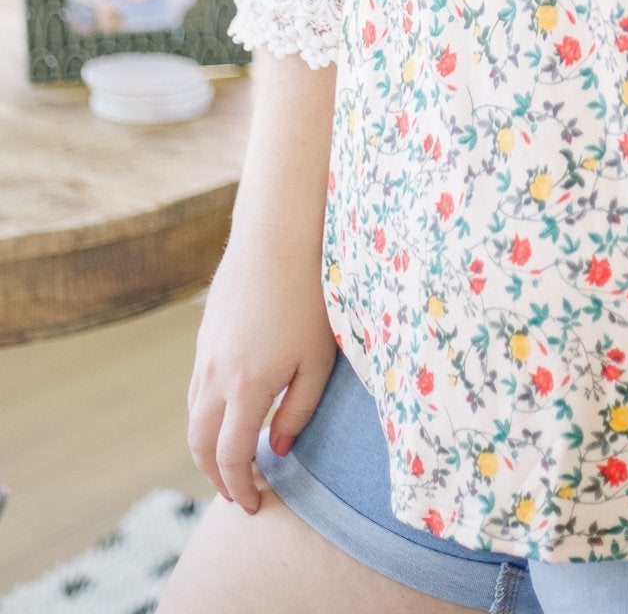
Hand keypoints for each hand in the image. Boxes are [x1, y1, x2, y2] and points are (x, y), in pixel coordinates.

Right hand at [186, 228, 338, 511]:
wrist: (277, 236)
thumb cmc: (309, 296)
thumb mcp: (317, 359)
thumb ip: (299, 410)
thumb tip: (278, 448)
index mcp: (245, 387)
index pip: (231, 458)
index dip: (239, 489)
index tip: (252, 507)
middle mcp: (215, 376)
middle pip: (199, 445)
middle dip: (215, 478)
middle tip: (238, 496)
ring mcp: (205, 355)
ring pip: (193, 417)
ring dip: (207, 448)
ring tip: (233, 463)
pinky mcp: (204, 336)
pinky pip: (196, 390)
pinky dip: (206, 416)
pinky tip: (230, 416)